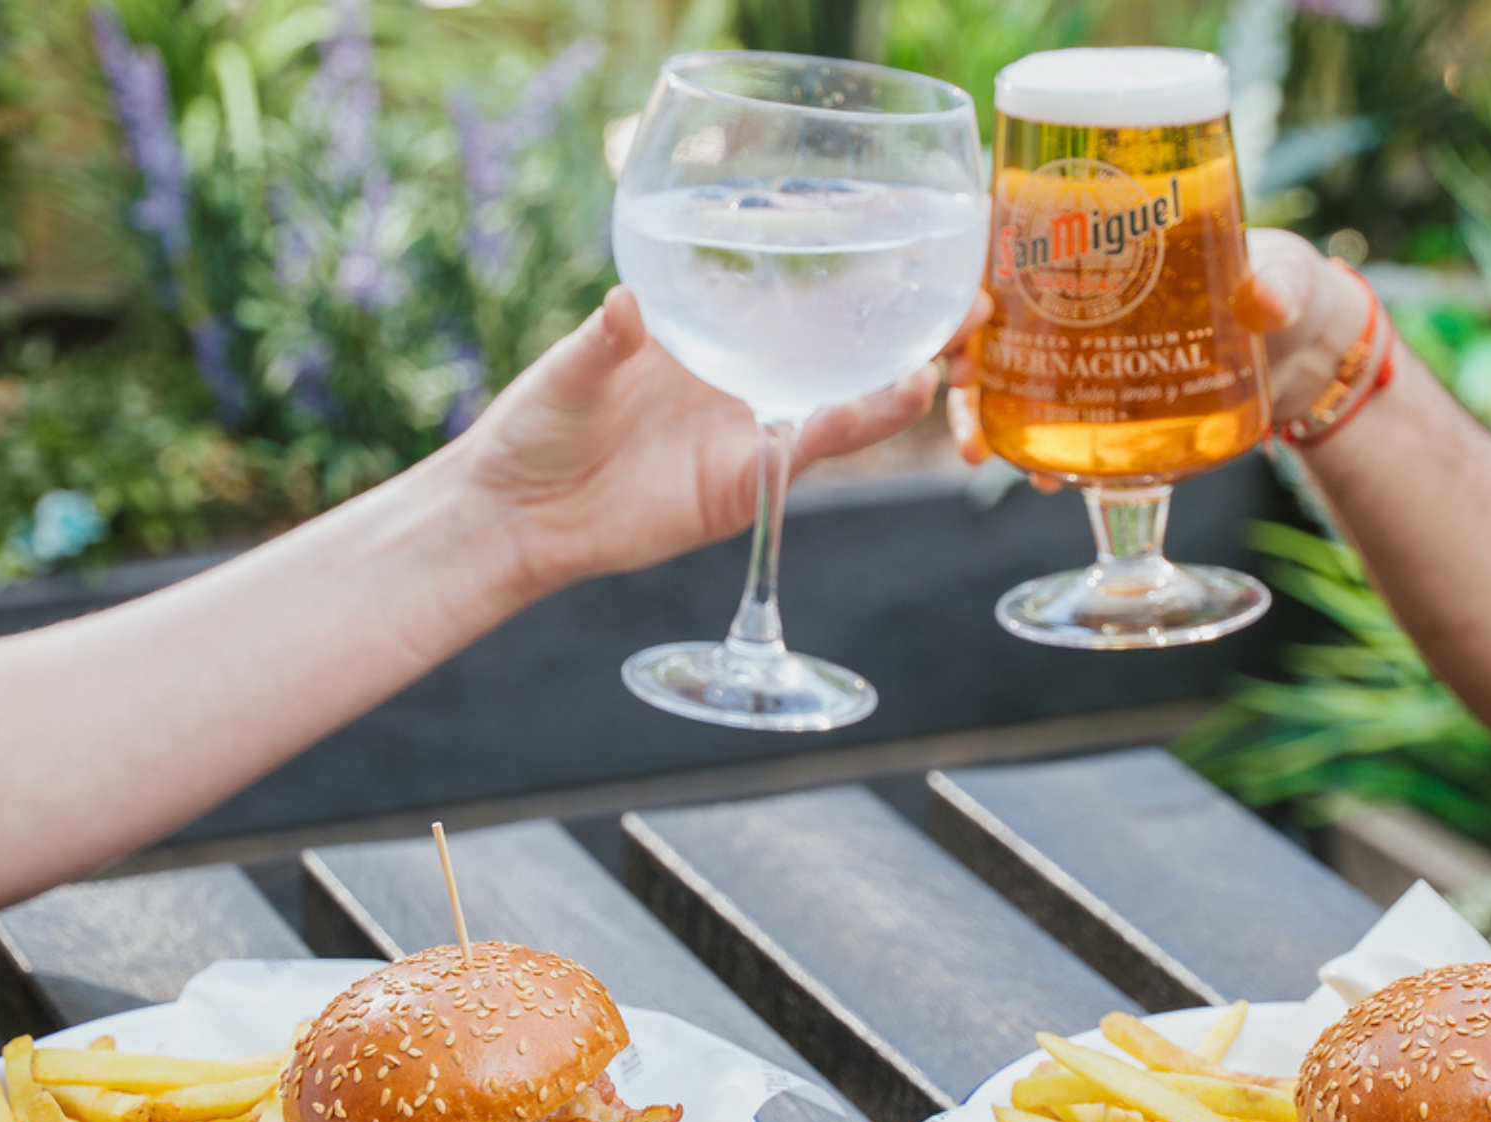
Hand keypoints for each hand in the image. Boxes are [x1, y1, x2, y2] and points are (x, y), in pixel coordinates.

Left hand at [456, 286, 944, 597]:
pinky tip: (900, 399)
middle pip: (843, 345)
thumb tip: (623, 307)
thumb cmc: (538, 427)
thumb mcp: (569, 370)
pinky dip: (858, 423)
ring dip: (902, 375)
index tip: (914, 239)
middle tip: (973, 296)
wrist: (516, 514)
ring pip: (846, 399)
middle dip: (911, 322)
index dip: (853, 271)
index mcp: (708, 331)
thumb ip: (604, 341)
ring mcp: (751, 431)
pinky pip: (811, 451)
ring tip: (951, 349)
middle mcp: (743, 377)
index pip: (792, 296)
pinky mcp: (748, 483)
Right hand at [941, 228, 1376, 467]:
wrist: (1304, 353)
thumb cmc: (1282, 282)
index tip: (962, 282)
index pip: (1011, 219)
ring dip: (980, 411)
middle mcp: (1075, 286)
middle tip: (959, 376)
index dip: (970, 247)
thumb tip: (1266, 300)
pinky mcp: (1100, 401)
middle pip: (989, 307)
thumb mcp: (1283, 270)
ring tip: (981, 450)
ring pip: (1003, 372)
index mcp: (1104, 228)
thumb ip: (1278, 281)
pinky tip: (1038, 477)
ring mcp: (1081, 347)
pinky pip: (1049, 423)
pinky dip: (1034, 451)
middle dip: (959, 344)